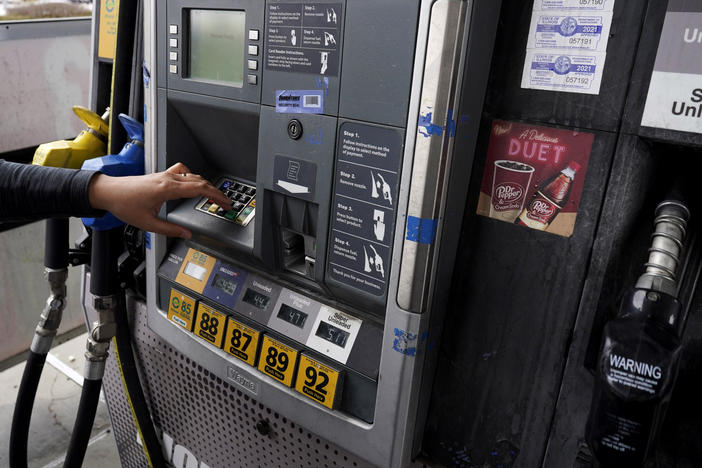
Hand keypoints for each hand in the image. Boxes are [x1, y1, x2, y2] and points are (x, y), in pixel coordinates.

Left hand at [88, 163, 231, 237]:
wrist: (108, 192)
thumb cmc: (124, 204)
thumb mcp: (148, 223)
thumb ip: (170, 230)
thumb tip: (186, 234)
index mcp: (168, 189)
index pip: (200, 188)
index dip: (216, 195)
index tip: (225, 202)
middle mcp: (168, 179)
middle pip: (200, 181)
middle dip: (215, 191)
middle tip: (224, 202)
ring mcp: (164, 175)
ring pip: (192, 175)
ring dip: (205, 184)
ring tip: (212, 194)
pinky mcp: (160, 175)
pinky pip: (182, 172)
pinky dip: (192, 177)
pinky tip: (192, 184)